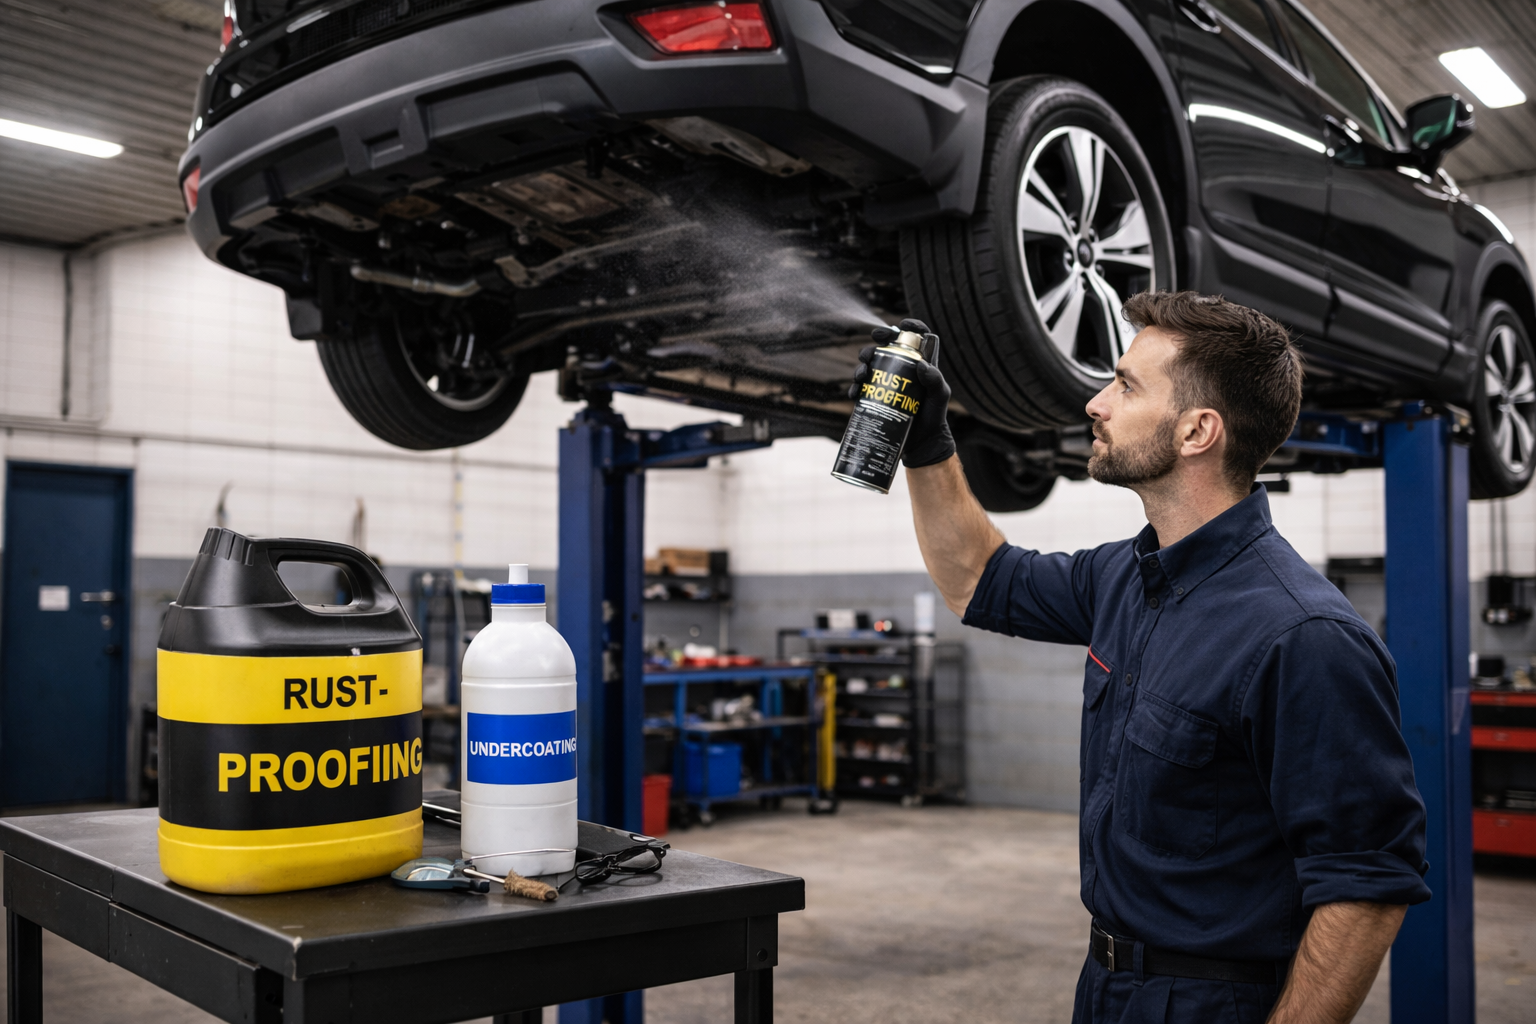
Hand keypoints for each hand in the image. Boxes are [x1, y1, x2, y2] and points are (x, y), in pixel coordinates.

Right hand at [849, 318, 955, 467]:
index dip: (910, 327)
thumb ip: (935, 380)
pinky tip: (855, 390)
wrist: (922, 442)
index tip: (902, 324)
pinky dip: (855, 387)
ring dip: (862, 363)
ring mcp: (886, 383)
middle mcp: (901, 370)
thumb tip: (922, 366)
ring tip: (862, 372)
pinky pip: (861, 389)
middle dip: (877, 341)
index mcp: (919, 364)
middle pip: (886, 348)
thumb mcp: (940, 397)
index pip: (916, 338)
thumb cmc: (935, 416)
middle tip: (874, 341)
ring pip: (870, 365)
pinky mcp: (876, 398)